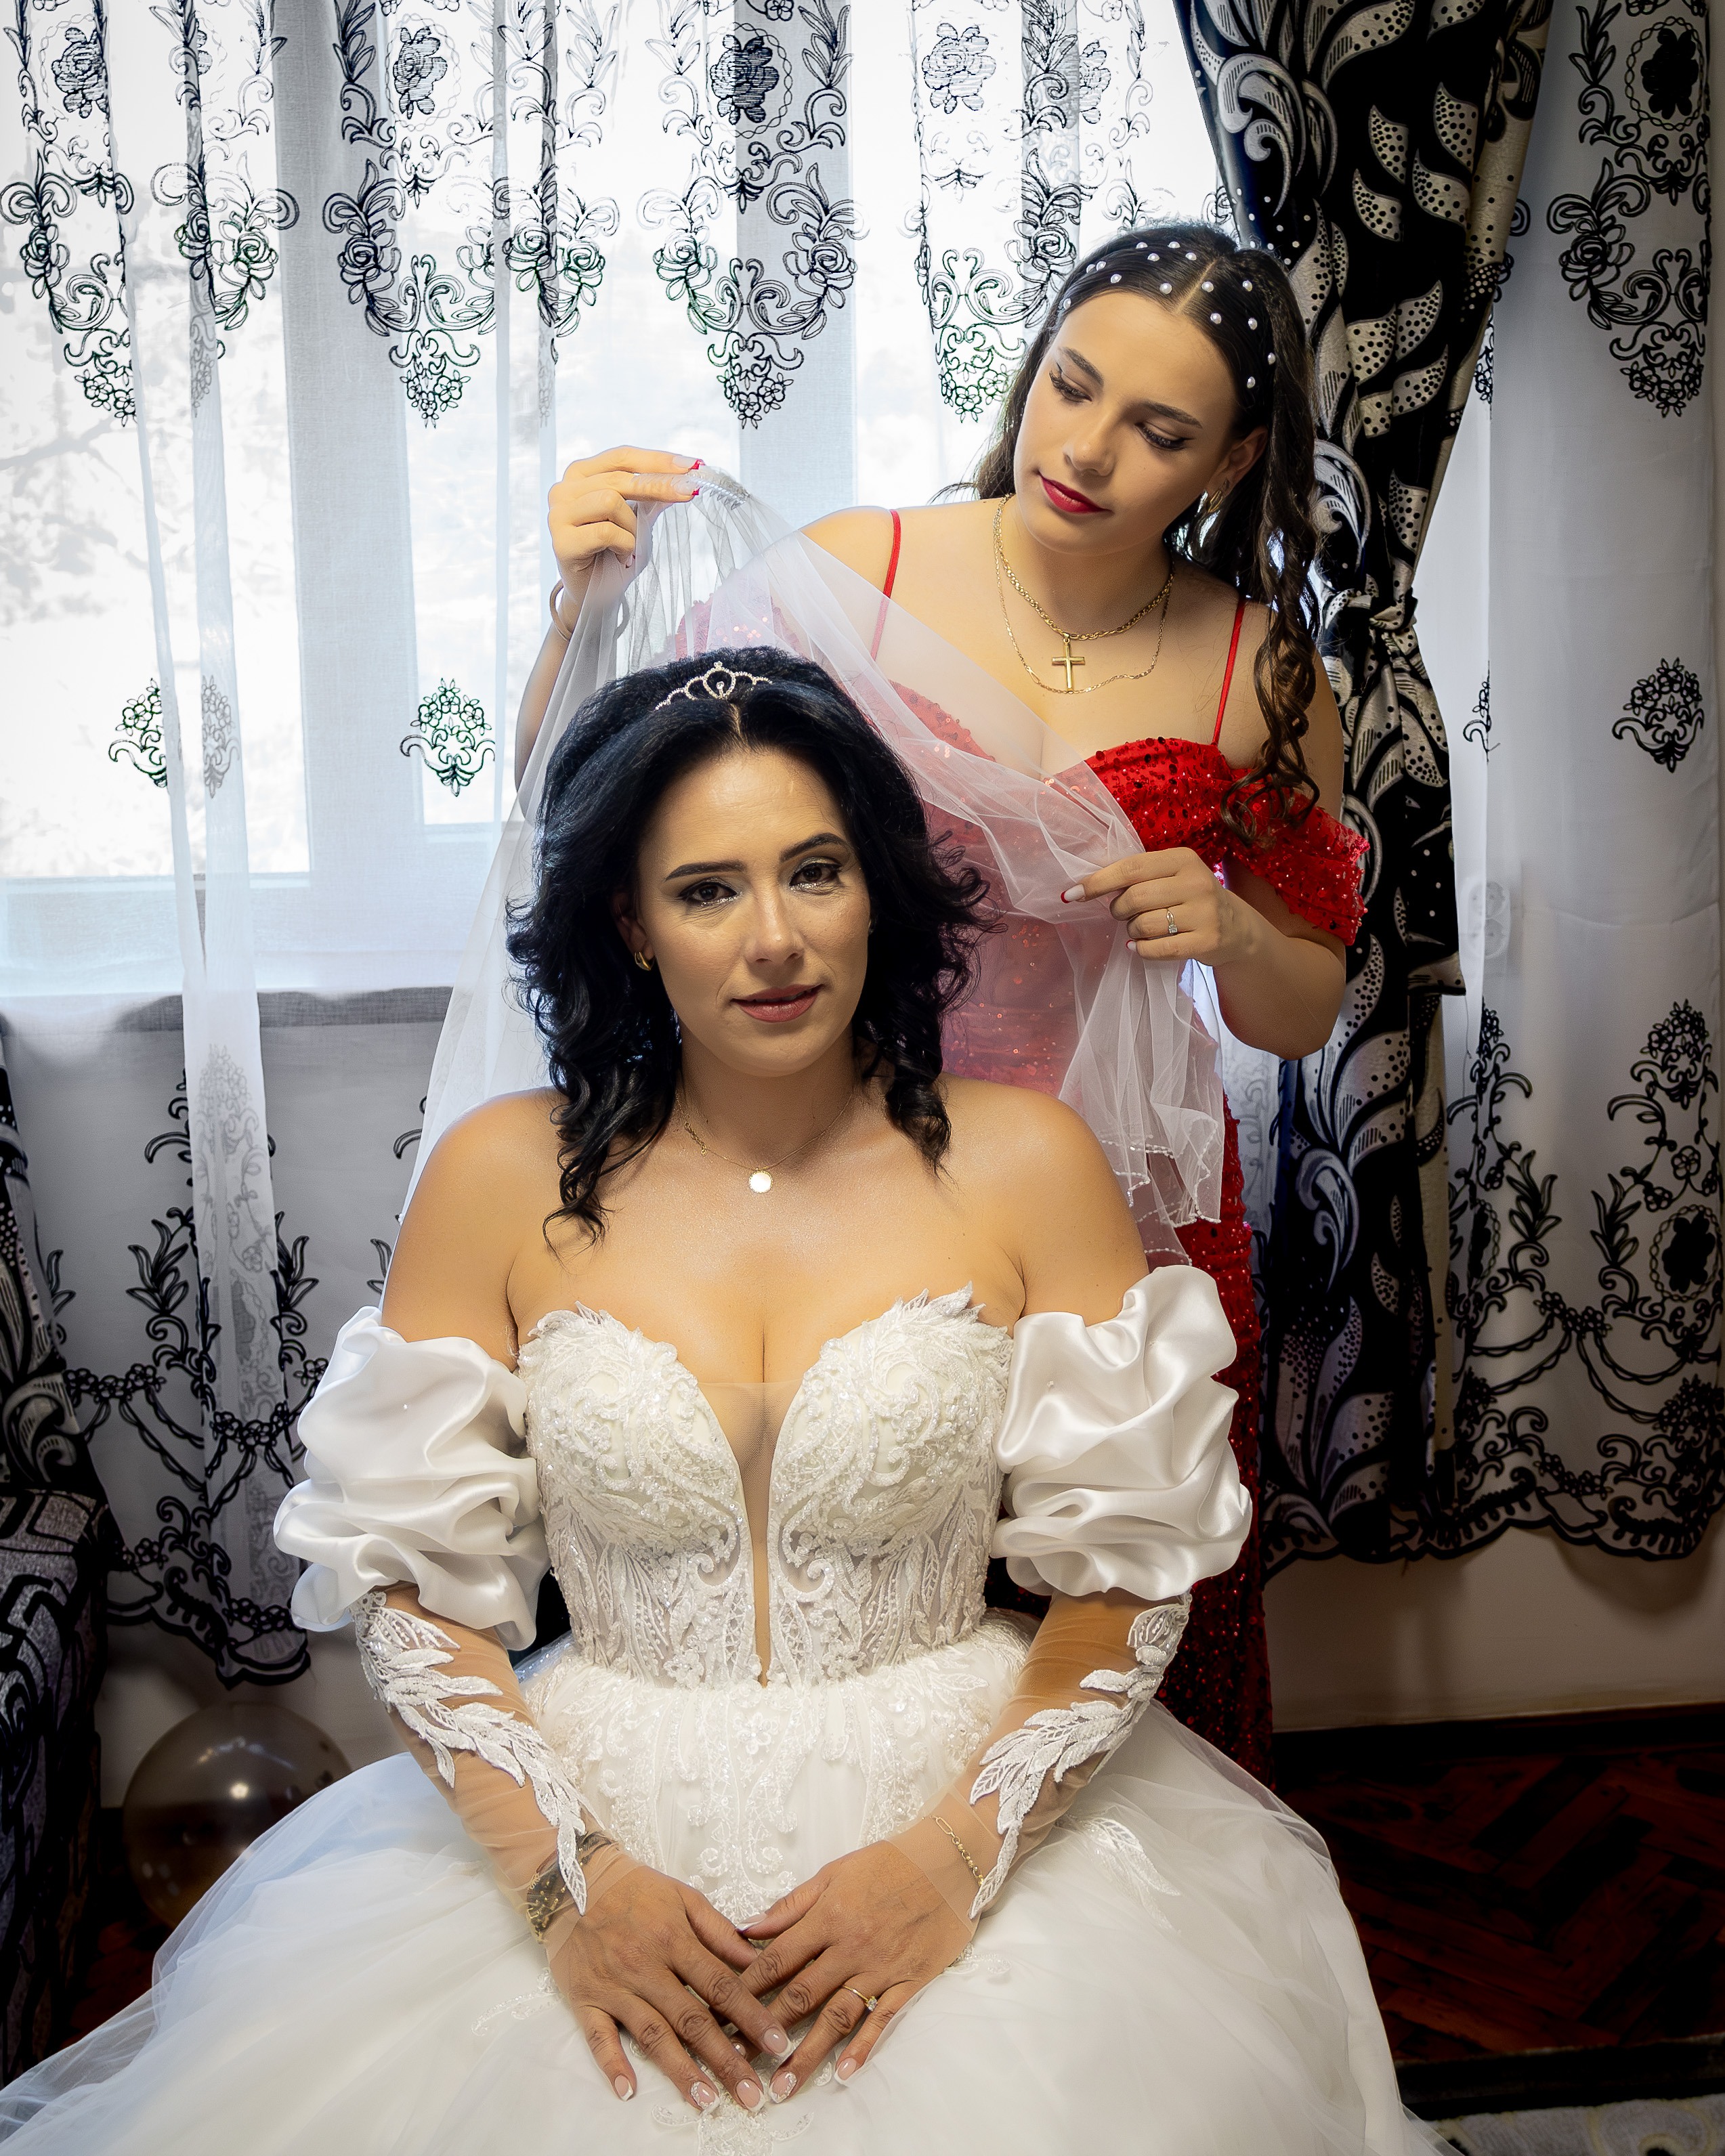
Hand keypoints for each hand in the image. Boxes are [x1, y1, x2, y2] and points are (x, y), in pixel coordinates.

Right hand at [544, 1860, 792, 2113]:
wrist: (572, 1880)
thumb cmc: (635, 1889)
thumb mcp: (683, 1897)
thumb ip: (719, 1932)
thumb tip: (757, 1960)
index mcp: (674, 1939)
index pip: (722, 1985)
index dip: (752, 2016)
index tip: (778, 2044)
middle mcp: (646, 1967)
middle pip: (692, 2019)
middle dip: (725, 2059)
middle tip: (751, 2094)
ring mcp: (614, 1986)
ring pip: (652, 2035)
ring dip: (681, 2070)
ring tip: (707, 2101)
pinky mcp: (585, 2000)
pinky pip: (598, 2037)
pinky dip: (612, 2064)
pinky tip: (629, 2091)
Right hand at [548, 446, 700, 606]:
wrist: (595, 596)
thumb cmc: (614, 555)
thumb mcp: (639, 520)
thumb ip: (653, 497)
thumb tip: (684, 475)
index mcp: (581, 475)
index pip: (622, 456)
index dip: (657, 459)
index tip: (692, 465)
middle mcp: (564, 489)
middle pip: (620, 477)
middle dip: (660, 485)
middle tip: (689, 492)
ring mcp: (558, 515)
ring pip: (610, 501)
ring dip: (633, 527)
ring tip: (631, 546)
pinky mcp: (561, 542)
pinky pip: (605, 531)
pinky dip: (624, 545)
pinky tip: (621, 556)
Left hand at [735, 1842, 972, 2101]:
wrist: (950, 1861)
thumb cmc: (888, 1863)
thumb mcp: (835, 1873)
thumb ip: (791, 1905)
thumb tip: (747, 1927)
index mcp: (828, 1916)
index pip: (778, 1958)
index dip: (747, 1987)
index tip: (720, 2011)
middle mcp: (851, 1947)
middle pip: (801, 1995)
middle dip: (766, 2029)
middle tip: (738, 2059)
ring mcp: (880, 1968)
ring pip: (837, 2017)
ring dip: (808, 2054)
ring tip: (782, 2086)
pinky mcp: (909, 1981)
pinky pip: (882, 2019)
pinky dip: (863, 2047)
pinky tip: (843, 2072)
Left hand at [1063, 846, 1261, 967]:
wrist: (1236, 927)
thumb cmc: (1190, 898)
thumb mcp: (1171, 876)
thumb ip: (1137, 876)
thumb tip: (1085, 885)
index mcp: (1183, 859)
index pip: (1130, 868)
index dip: (1097, 882)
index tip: (1071, 894)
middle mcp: (1196, 882)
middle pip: (1134, 898)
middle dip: (1118, 910)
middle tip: (1122, 914)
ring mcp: (1204, 912)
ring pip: (1143, 925)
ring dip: (1132, 931)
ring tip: (1140, 929)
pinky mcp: (1207, 941)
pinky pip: (1158, 949)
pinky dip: (1141, 950)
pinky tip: (1139, 946)